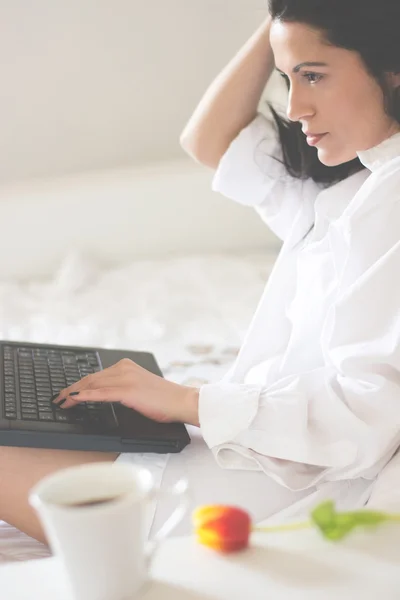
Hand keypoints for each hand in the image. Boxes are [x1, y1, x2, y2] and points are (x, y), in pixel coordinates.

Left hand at [52, 358, 199, 425]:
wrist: (180, 401)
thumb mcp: (138, 388)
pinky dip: (85, 395)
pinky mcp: (128, 391)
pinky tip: (75, 398)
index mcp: (126, 366)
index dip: (79, 384)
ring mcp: (125, 378)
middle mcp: (124, 368)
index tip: (68, 392)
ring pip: (92, 384)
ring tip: (63, 402)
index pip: (96, 375)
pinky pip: (101, 393)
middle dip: (72, 389)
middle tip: (59, 399)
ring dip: (74, 394)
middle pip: (90, 378)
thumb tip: (103, 395)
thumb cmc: (163, 399)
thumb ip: (121, 387)